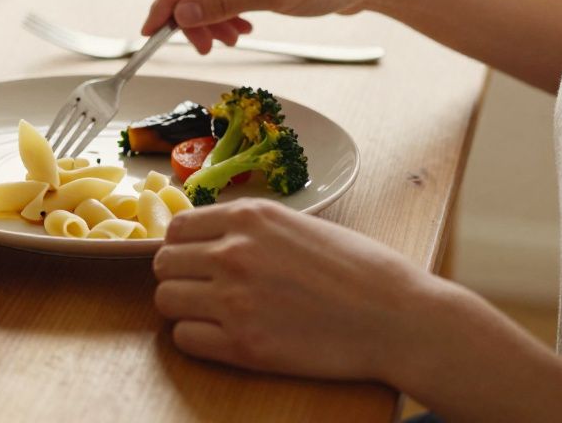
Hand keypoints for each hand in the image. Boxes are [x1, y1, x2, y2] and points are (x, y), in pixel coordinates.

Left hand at [153, 199, 432, 383]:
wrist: (397, 318)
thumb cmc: (361, 270)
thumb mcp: (300, 225)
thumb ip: (252, 229)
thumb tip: (212, 238)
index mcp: (249, 218)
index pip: (177, 228)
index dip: (182, 247)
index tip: (194, 260)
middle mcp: (233, 253)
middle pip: (163, 264)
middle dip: (178, 276)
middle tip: (201, 289)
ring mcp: (234, 299)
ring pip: (166, 300)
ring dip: (183, 308)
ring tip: (212, 314)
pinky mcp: (242, 345)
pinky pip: (185, 339)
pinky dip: (197, 339)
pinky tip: (222, 337)